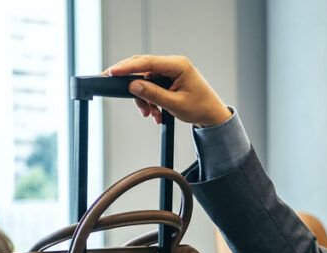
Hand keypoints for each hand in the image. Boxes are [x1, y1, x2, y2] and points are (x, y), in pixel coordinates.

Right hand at [106, 55, 231, 126]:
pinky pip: (151, 87)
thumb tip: (134, 86)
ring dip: (144, 98)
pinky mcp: (168, 80)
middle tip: (114, 87)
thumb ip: (153, 94)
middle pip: (143, 68)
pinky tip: (155, 113)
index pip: (148, 62)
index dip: (128, 67)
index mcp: (178, 65)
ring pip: (145, 80)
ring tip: (149, 114)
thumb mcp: (175, 104)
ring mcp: (170, 72)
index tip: (113, 72)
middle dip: (132, 83)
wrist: (212, 116)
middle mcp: (173, 65)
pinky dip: (150, 100)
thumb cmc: (201, 108)